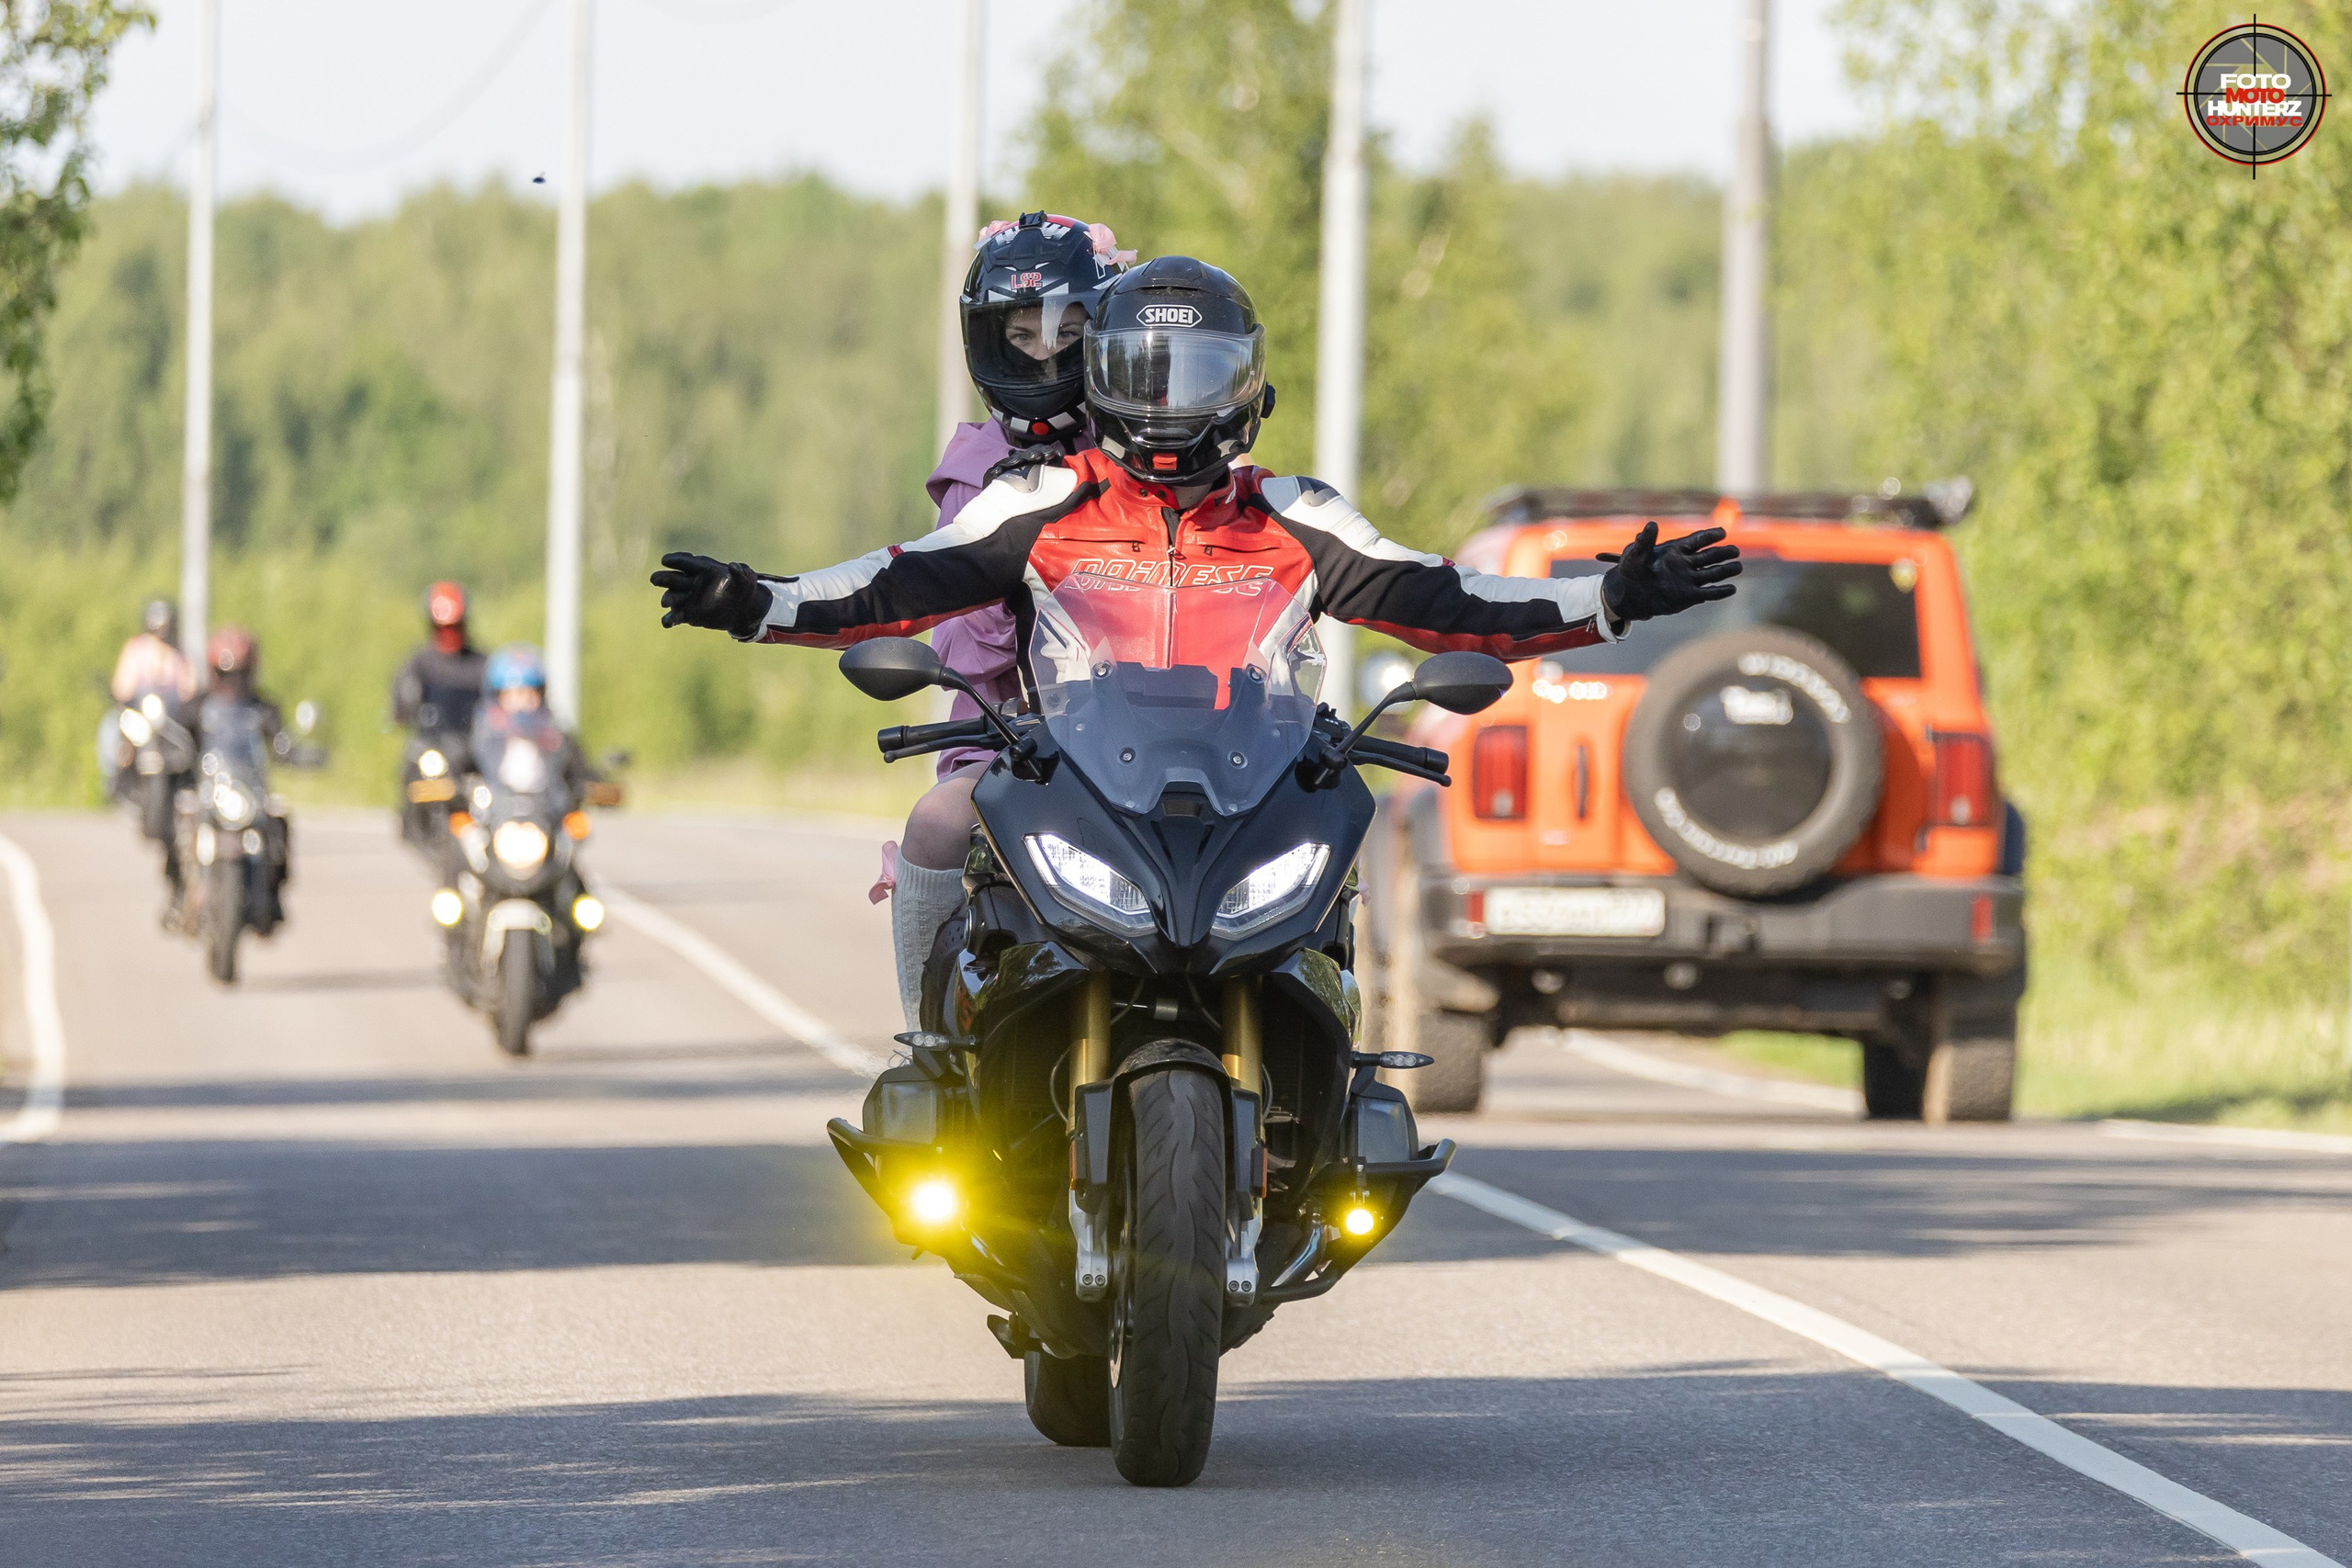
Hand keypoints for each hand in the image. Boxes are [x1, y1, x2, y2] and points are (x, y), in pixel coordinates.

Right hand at [651, 552, 771, 636]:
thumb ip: (740, 572)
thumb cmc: (744, 588)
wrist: (743, 610)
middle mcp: (691, 582)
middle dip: (664, 578)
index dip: (675, 560)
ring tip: (666, 602)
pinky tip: (667, 623)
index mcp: (702, 569)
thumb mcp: (747, 579)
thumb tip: (733, 566)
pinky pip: (675, 616)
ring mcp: (688, 598)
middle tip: (655, 579)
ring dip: (667, 598)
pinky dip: (670, 619)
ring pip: (672, 597)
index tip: (665, 560)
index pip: (686, 562)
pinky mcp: (688, 614)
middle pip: (673, 578)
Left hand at [1598, 522, 1740, 622]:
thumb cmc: (1630, 570)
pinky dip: (1720, 591)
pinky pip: (1708, 593)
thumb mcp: (1635, 554)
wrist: (1628, 594)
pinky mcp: (1689, 596)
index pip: (1697, 540)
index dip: (1710, 536)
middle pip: (1709, 556)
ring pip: (1712, 573)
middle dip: (1723, 553)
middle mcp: (1685, 563)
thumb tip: (1652, 524)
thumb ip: (1645, 541)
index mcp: (1675, 549)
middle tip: (1735, 551)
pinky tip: (1731, 589)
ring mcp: (1689, 579)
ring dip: (1726, 570)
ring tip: (1738, 567)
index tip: (1722, 532)